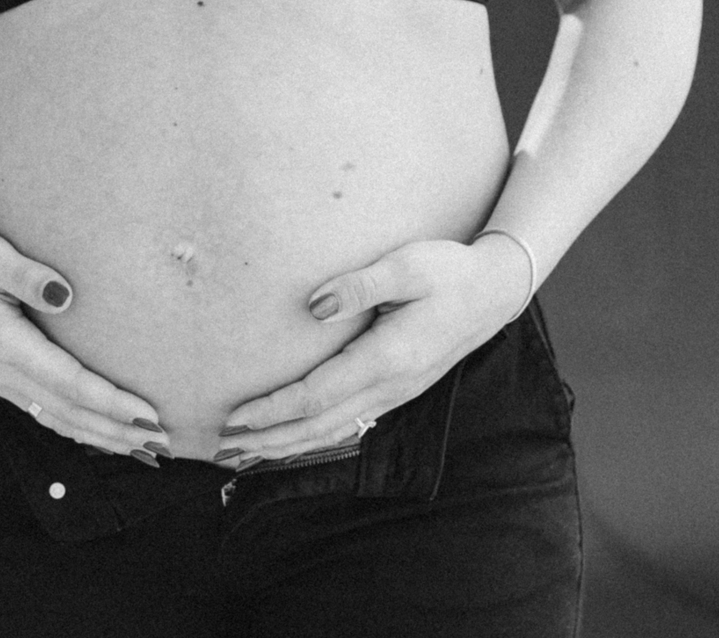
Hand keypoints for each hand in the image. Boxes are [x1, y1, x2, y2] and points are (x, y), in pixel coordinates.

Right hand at [0, 224, 167, 453]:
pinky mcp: (0, 379)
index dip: (110, 402)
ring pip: (57, 420)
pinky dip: (78, 428)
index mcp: (2, 344)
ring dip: (101, 437)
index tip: (148, 414)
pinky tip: (102, 436)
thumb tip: (64, 294)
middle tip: (162, 443)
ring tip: (144, 449)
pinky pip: (45, 413)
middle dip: (117, 430)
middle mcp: (1, 373)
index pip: (68, 383)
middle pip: (68, 412)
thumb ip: (25, 274)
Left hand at [218, 237, 528, 462]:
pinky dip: (314, 436)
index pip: (316, 396)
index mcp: (387, 358)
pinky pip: (348, 423)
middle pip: (318, 425)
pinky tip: (296, 438)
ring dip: (288, 444)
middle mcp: (390, 386)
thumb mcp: (406, 265)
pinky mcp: (398, 389)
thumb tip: (312, 306)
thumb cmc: (449, 271)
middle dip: (269, 439)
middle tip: (223, 446)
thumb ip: (358, 286)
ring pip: (333, 431)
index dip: (273, 410)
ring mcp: (396, 393)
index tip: (236, 416)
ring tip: (247, 452)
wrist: (495, 290)